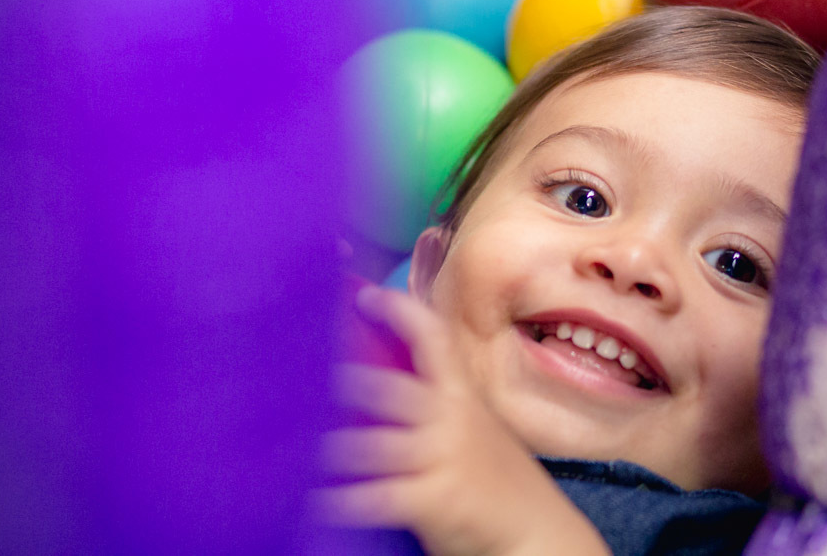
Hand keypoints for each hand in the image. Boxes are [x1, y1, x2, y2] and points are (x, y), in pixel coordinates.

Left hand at [318, 286, 609, 555]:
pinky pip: (375, 498)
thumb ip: (435, 404)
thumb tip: (375, 383)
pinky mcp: (436, 501)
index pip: (434, 336)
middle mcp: (452, 418)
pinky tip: (311, 499)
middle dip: (343, 381)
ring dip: (327, 445)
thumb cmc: (493, 476)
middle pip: (388, 389)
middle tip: (296, 372)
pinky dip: (339, 499)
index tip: (365, 296)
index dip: (399, 311)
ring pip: (371, 444)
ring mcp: (443, 458)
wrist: (538, 531)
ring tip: (288, 440)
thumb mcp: (473, 426)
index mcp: (460, 393)